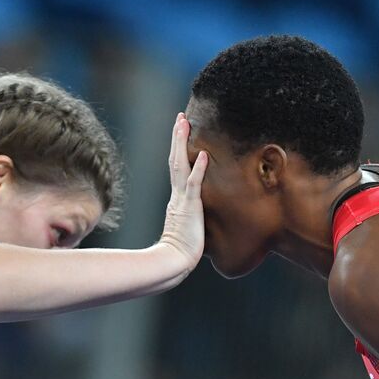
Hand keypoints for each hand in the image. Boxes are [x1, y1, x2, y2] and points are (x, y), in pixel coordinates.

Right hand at [159, 113, 207, 272]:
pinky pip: (194, 184)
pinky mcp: (190, 207)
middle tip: (180, 117)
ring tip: (184, 123)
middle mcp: (177, 194)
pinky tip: (204, 154)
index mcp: (176, 198)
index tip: (180, 131)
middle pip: (175, 160)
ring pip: (180, 165)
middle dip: (177, 137)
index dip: (177, 148)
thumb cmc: (179, 250)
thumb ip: (186, 218)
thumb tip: (188, 218)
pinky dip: (199, 169)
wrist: (174, 261)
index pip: (176, 167)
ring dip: (182, 144)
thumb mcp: (184, 228)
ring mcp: (182, 199)